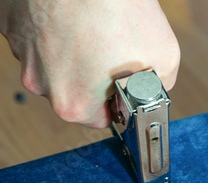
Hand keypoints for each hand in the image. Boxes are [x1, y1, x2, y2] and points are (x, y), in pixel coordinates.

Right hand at [0, 0, 179, 127]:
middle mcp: (41, 84)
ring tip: (96, 29)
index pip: (99, 119)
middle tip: (113, 50)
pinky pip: (40, 38)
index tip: (124, 85)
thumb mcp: (164, 59)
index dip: (117, 101)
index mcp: (74, 103)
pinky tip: (76, 17)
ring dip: (76, 53)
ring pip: (56, 65)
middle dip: (96, 78)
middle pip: (75, 93)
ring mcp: (23, 53)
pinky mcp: (13, 25)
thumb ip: (159, 87)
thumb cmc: (118, 6)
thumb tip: (154, 91)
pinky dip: (57, 32)